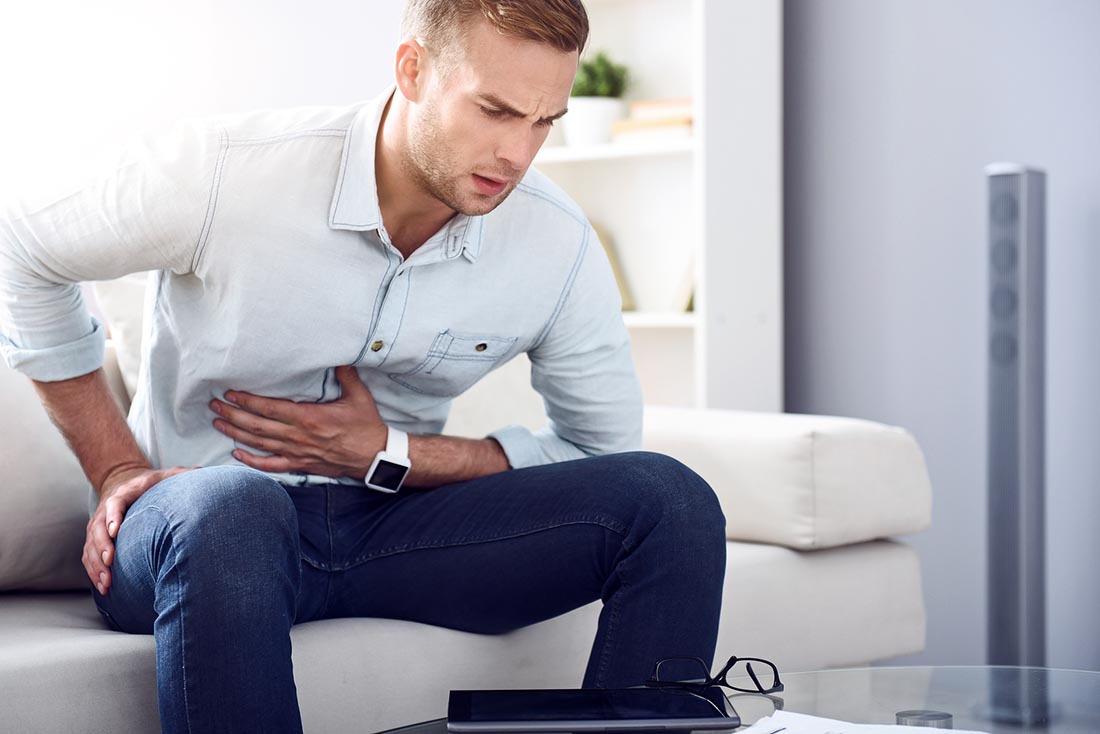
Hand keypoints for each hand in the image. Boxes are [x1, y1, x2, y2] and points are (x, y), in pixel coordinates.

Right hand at [87, 465, 197, 595]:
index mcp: (125, 493)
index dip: (113, 515)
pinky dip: (93, 571)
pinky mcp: (95, 538)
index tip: (115, 531)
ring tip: (107, 583)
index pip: (115, 502)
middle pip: (97, 528)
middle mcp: (106, 510)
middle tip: (111, 563)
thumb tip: (204, 474)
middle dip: (102, 547)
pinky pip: (89, 556)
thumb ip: (184, 475)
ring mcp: (98, 525)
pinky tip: (104, 587)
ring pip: (90, 546)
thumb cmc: (152, 484)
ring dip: (96, 565)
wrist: (125, 483)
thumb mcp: (168, 474)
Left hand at [210, 365, 386, 478]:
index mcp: (308, 417)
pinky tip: (237, 454)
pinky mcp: (300, 465)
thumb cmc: (366, 426)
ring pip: (259, 443)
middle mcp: (298, 436)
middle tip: (215, 406)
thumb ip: (346, 375)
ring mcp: (297, 452)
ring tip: (218, 424)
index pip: (270, 408)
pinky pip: (271, 465)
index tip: (230, 394)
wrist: (374, 456)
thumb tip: (339, 356)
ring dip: (236, 434)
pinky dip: (252, 461)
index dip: (247, 401)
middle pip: (257, 426)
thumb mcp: (359, 396)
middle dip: (233, 415)